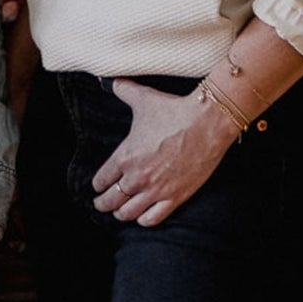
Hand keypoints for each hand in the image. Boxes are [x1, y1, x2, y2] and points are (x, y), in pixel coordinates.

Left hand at [90, 78, 239, 226]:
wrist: (205, 123)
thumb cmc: (173, 110)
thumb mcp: (144, 98)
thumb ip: (123, 90)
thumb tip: (112, 80)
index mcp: (125, 156)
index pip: (102, 179)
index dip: (97, 184)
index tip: (97, 186)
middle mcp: (137, 177)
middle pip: (111, 200)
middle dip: (103, 203)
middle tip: (101, 204)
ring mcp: (156, 190)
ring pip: (128, 213)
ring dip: (120, 214)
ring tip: (119, 212)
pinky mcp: (175, 197)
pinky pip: (152, 219)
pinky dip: (143, 220)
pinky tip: (141, 217)